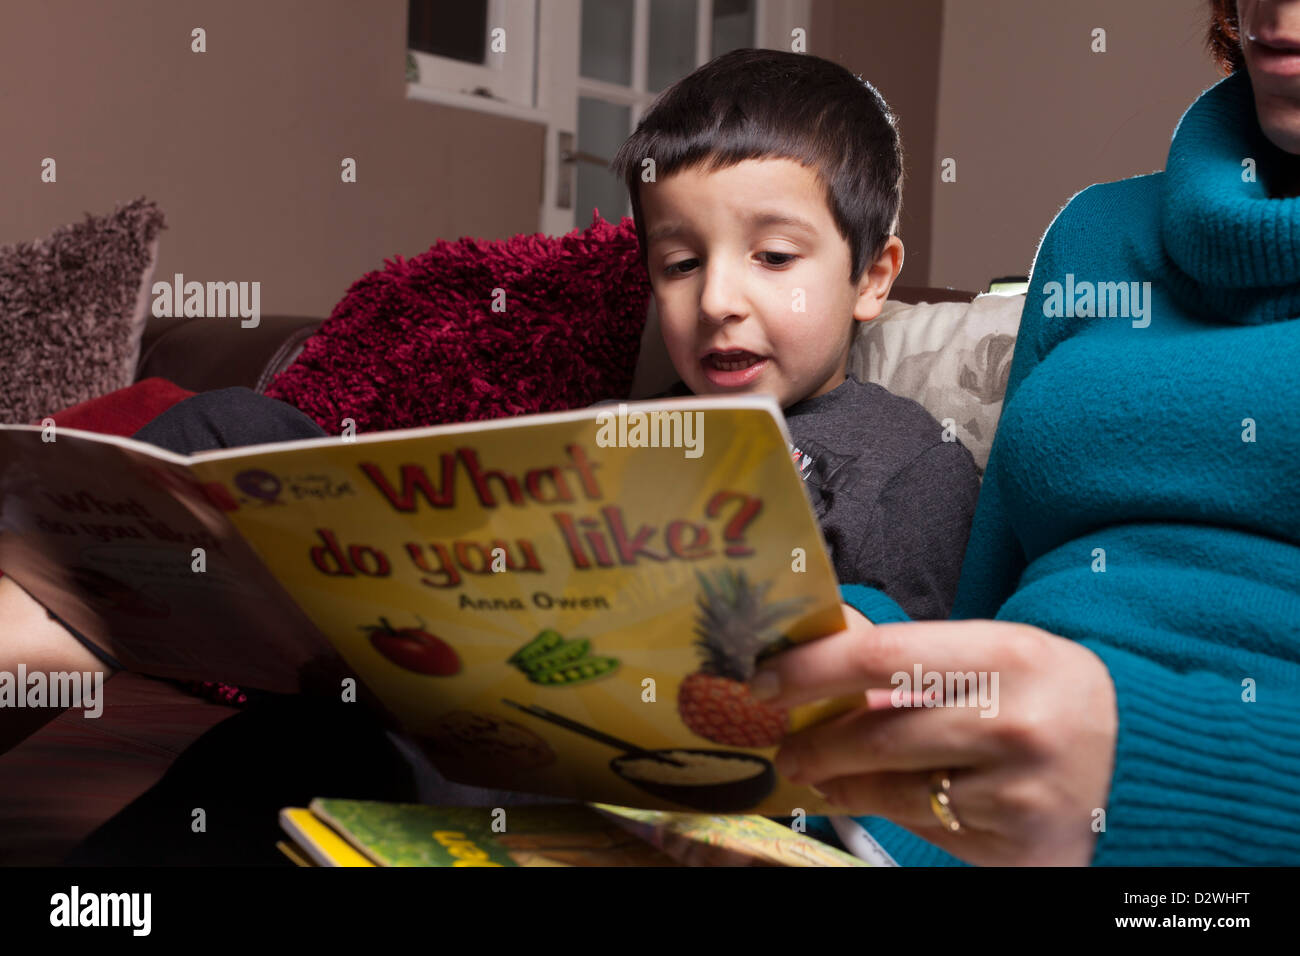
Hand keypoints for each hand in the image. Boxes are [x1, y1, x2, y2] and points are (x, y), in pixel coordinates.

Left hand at [750, 610, 1117, 864]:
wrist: (1142, 757)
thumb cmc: (1050, 694)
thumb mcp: (996, 652)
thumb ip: (912, 653)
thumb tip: (822, 641)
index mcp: (1009, 655)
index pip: (881, 655)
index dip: (810, 668)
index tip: (764, 679)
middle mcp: (1015, 723)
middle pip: (877, 734)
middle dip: (815, 742)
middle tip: (784, 743)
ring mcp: (1018, 790)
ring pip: (893, 789)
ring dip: (840, 781)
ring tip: (818, 770)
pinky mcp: (1018, 842)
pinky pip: (928, 825)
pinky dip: (891, 810)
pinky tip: (878, 797)